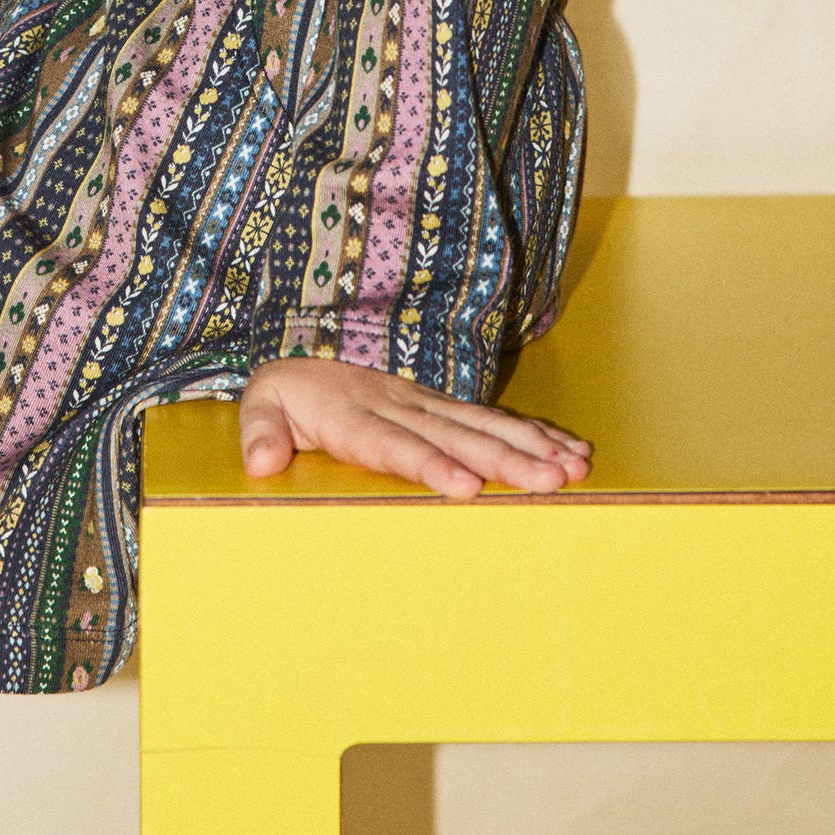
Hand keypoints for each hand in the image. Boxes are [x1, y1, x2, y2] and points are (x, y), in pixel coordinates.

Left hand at [238, 354, 590, 497]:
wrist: (309, 348)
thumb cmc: (288, 389)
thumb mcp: (262, 402)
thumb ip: (260, 431)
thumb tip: (260, 462)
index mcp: (355, 415)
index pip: (396, 444)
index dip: (431, 464)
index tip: (466, 486)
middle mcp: (400, 406)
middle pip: (457, 436)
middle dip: (506, 459)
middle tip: (550, 480)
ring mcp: (427, 403)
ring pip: (485, 425)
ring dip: (532, 447)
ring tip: (574, 468)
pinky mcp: (443, 406)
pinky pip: (493, 418)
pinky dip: (534, 433)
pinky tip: (571, 450)